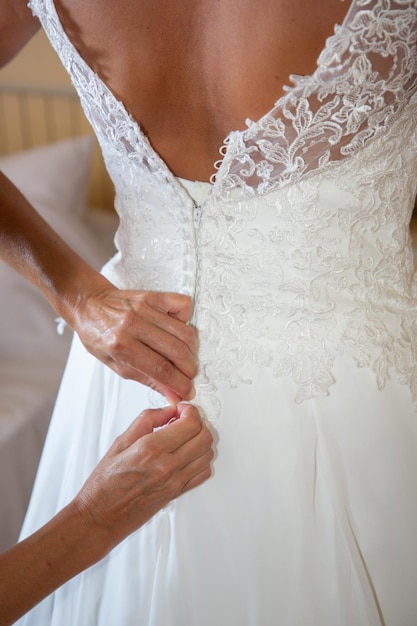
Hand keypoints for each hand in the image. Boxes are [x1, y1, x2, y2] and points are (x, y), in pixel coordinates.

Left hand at [71, 285, 196, 401]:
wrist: (89, 305)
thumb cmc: (98, 335)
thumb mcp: (116, 365)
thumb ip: (148, 380)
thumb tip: (173, 394)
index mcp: (120, 345)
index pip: (161, 369)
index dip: (179, 384)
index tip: (187, 391)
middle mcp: (134, 324)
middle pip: (177, 351)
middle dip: (189, 369)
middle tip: (188, 376)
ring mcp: (145, 308)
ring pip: (184, 332)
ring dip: (191, 351)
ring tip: (186, 359)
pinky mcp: (154, 296)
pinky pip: (183, 306)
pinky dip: (187, 320)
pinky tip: (179, 330)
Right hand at [73, 404, 213, 550]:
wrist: (101, 516)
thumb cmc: (105, 483)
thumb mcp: (120, 442)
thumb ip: (147, 420)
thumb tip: (168, 410)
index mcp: (150, 449)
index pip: (190, 424)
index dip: (190, 411)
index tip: (182, 409)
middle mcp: (167, 466)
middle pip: (204, 437)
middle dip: (198, 423)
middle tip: (185, 420)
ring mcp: (175, 482)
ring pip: (208, 454)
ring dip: (201, 441)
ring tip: (186, 437)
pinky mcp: (178, 493)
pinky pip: (204, 473)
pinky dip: (201, 460)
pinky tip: (188, 455)